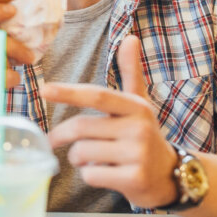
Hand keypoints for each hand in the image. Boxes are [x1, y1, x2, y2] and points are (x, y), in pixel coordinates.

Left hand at [44, 35, 178, 207]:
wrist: (172, 175)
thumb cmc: (144, 136)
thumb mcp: (139, 104)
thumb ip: (131, 73)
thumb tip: (130, 38)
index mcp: (136, 107)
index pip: (97, 95)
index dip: (69, 92)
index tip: (44, 90)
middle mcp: (139, 128)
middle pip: (81, 128)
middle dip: (61, 135)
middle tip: (54, 140)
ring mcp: (138, 154)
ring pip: (83, 153)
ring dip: (76, 158)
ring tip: (88, 158)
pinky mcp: (134, 179)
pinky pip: (91, 175)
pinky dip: (88, 175)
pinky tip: (103, 173)